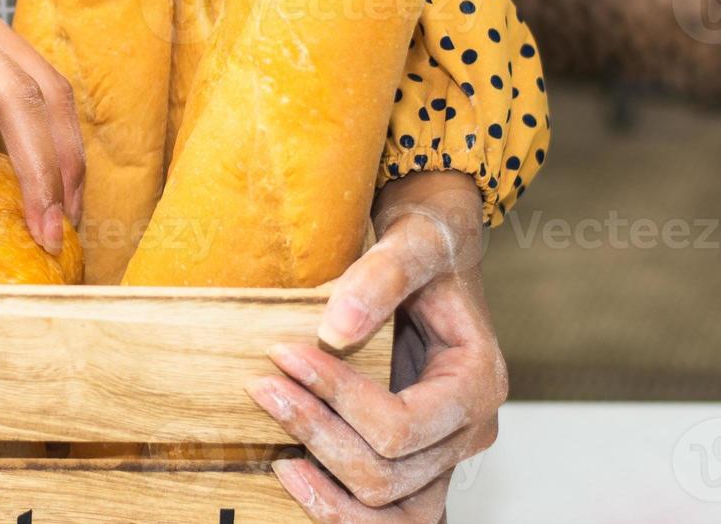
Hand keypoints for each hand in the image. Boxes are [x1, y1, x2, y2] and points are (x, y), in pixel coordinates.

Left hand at [249, 172, 503, 520]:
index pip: (402, 425)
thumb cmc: (428, 245)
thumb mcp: (411, 242)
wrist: (432, 253)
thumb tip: (336, 330)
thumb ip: (380, 277)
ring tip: (275, 457)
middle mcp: (467, 431)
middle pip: (390, 474)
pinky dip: (338, 506)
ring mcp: (444, 455)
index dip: (335, 398)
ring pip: (393, 516)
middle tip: (261, 388)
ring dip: (328, 495)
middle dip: (317, 435)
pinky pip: (385, 514)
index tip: (282, 355)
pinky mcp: (416, 462)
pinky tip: (292, 471)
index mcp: (477, 382)